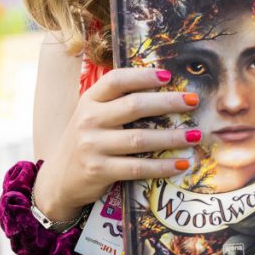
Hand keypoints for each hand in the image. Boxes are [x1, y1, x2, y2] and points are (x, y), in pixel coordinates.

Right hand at [31, 68, 200, 221]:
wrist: (59, 178)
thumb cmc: (88, 140)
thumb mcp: (94, 115)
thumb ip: (118, 102)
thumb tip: (165, 89)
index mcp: (89, 100)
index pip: (116, 80)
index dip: (142, 75)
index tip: (168, 75)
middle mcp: (89, 119)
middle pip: (134, 106)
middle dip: (168, 102)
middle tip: (193, 101)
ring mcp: (92, 145)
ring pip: (140, 139)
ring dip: (172, 137)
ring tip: (195, 135)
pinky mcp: (98, 170)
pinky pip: (137, 168)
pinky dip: (162, 166)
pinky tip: (181, 163)